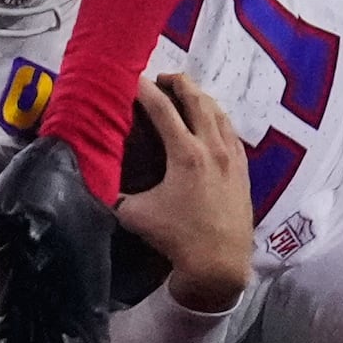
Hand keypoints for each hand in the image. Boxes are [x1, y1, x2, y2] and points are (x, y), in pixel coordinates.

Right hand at [113, 73, 253, 313]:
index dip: (144, 90)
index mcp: (185, 153)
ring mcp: (232, 157)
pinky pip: (231, 132)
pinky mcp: (243, 170)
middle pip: (197, 100)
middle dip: (178, 83)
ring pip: (219, 113)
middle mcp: (212, 147)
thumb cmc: (178, 238)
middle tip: (162, 78)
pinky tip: (212, 124)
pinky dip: (218, 118)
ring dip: (201, 98)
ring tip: (186, 96)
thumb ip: (117, 193)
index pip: (162, 109)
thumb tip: (99, 180)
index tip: (132, 79)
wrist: (219, 264)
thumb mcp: (136, 215)